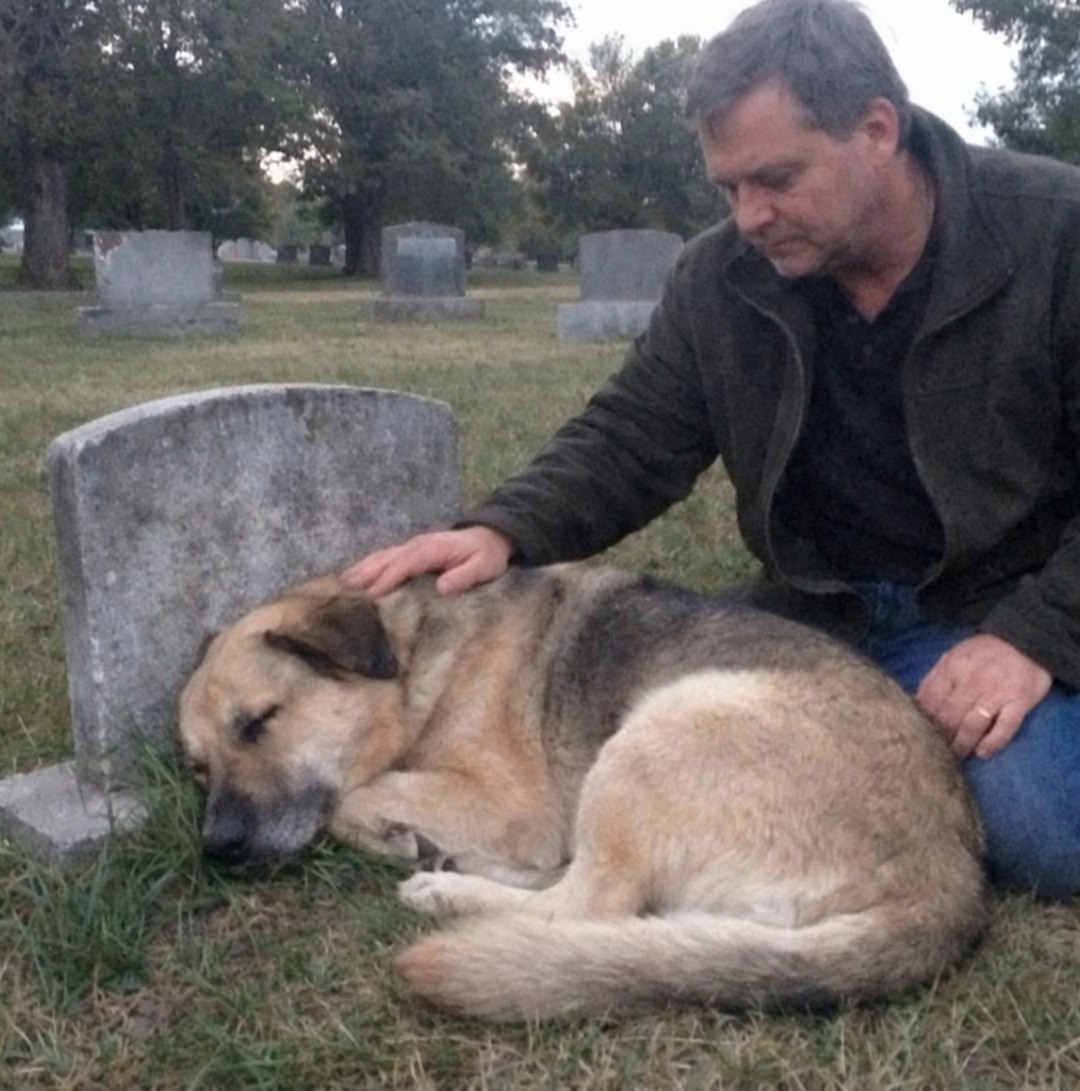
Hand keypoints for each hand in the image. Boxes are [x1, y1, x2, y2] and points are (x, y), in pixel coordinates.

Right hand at [340, 526, 513, 596]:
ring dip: (363, 568)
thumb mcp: (483, 567)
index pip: (406, 564)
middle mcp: (418, 545)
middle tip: (344, 590)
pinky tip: (357, 576)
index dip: (388, 578)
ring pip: (382, 556)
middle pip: (387, 558)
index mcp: (433, 549)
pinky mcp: (412, 551)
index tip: (372, 594)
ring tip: (343, 583)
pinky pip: (387, 557)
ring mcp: (413, 546)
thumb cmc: (487, 556)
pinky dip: (369, 565)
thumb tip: (442, 587)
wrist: (491, 536)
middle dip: (366, 573)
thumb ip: (464, 576)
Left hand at [915, 633, 1050, 758]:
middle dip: (940, 738)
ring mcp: (996, 693)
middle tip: (935, 754)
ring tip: (955, 757)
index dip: (923, 722)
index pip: (930, 701)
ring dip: (962, 744)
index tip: (919, 737)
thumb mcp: (952, 657)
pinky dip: (993, 742)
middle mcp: (972, 682)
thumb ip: (934, 679)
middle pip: (949, 717)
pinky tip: (982, 753)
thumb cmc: (983, 653)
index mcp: (952, 669)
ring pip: (972, 725)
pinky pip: (1005, 727)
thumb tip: (914, 704)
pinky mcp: (1019, 702)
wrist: (1025, 640)